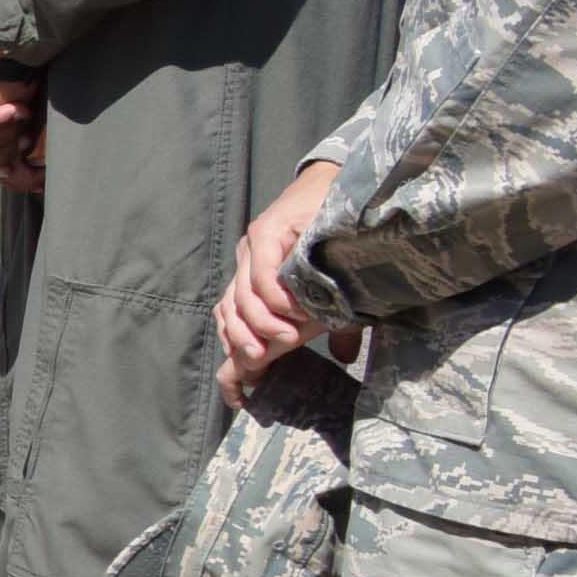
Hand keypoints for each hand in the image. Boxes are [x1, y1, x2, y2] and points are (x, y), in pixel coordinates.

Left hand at [215, 158, 349, 405]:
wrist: (349, 187)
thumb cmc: (343, 241)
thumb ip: (331, 322)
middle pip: (227, 313)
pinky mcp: (267, 230)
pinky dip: (274, 297)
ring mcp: (253, 246)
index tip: (241, 389)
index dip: (232, 354)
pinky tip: (294, 310)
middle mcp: (246, 264)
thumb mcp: (335, 292)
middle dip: (242, 344)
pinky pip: (260, 273)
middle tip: (264, 362)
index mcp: (254, 280)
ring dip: (260, 324)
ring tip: (286, 338)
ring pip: (240, 297)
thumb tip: (345, 359)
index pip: (228, 320)